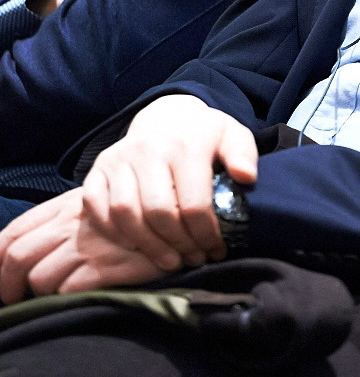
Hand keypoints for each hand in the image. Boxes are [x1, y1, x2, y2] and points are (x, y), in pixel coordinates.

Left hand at [0, 188, 160, 303]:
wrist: (176, 217)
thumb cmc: (128, 218)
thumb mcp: (93, 208)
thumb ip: (59, 222)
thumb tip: (17, 254)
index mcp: (64, 206)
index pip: (13, 232)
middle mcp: (72, 223)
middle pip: (17, 257)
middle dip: (6, 286)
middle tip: (13, 299)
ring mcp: (90, 245)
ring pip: (40, 278)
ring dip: (41, 292)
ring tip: (55, 294)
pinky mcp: (107, 266)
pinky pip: (68, 290)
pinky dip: (66, 297)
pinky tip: (83, 290)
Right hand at [82, 95, 258, 267]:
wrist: (167, 116)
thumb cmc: (203, 135)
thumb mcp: (232, 136)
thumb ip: (243, 154)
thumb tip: (246, 176)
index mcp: (185, 144)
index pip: (194, 203)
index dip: (205, 235)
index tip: (216, 250)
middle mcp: (148, 149)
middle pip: (158, 212)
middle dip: (179, 244)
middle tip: (193, 259)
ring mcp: (119, 159)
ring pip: (125, 213)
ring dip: (147, 245)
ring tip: (169, 260)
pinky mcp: (98, 169)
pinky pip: (96, 207)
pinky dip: (112, 232)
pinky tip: (135, 244)